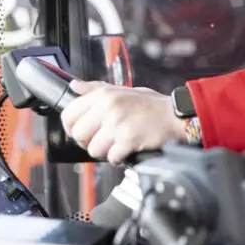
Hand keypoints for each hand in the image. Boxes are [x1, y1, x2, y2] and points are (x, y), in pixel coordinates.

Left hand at [60, 81, 186, 164]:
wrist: (176, 116)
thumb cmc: (152, 105)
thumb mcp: (124, 90)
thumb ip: (97, 88)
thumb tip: (74, 86)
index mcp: (104, 95)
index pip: (69, 113)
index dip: (71, 126)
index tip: (80, 131)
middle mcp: (108, 108)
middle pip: (78, 134)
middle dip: (88, 141)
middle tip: (101, 140)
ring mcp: (118, 124)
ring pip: (93, 149)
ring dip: (104, 151)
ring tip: (116, 145)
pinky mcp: (128, 140)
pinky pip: (111, 157)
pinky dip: (118, 158)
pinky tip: (126, 150)